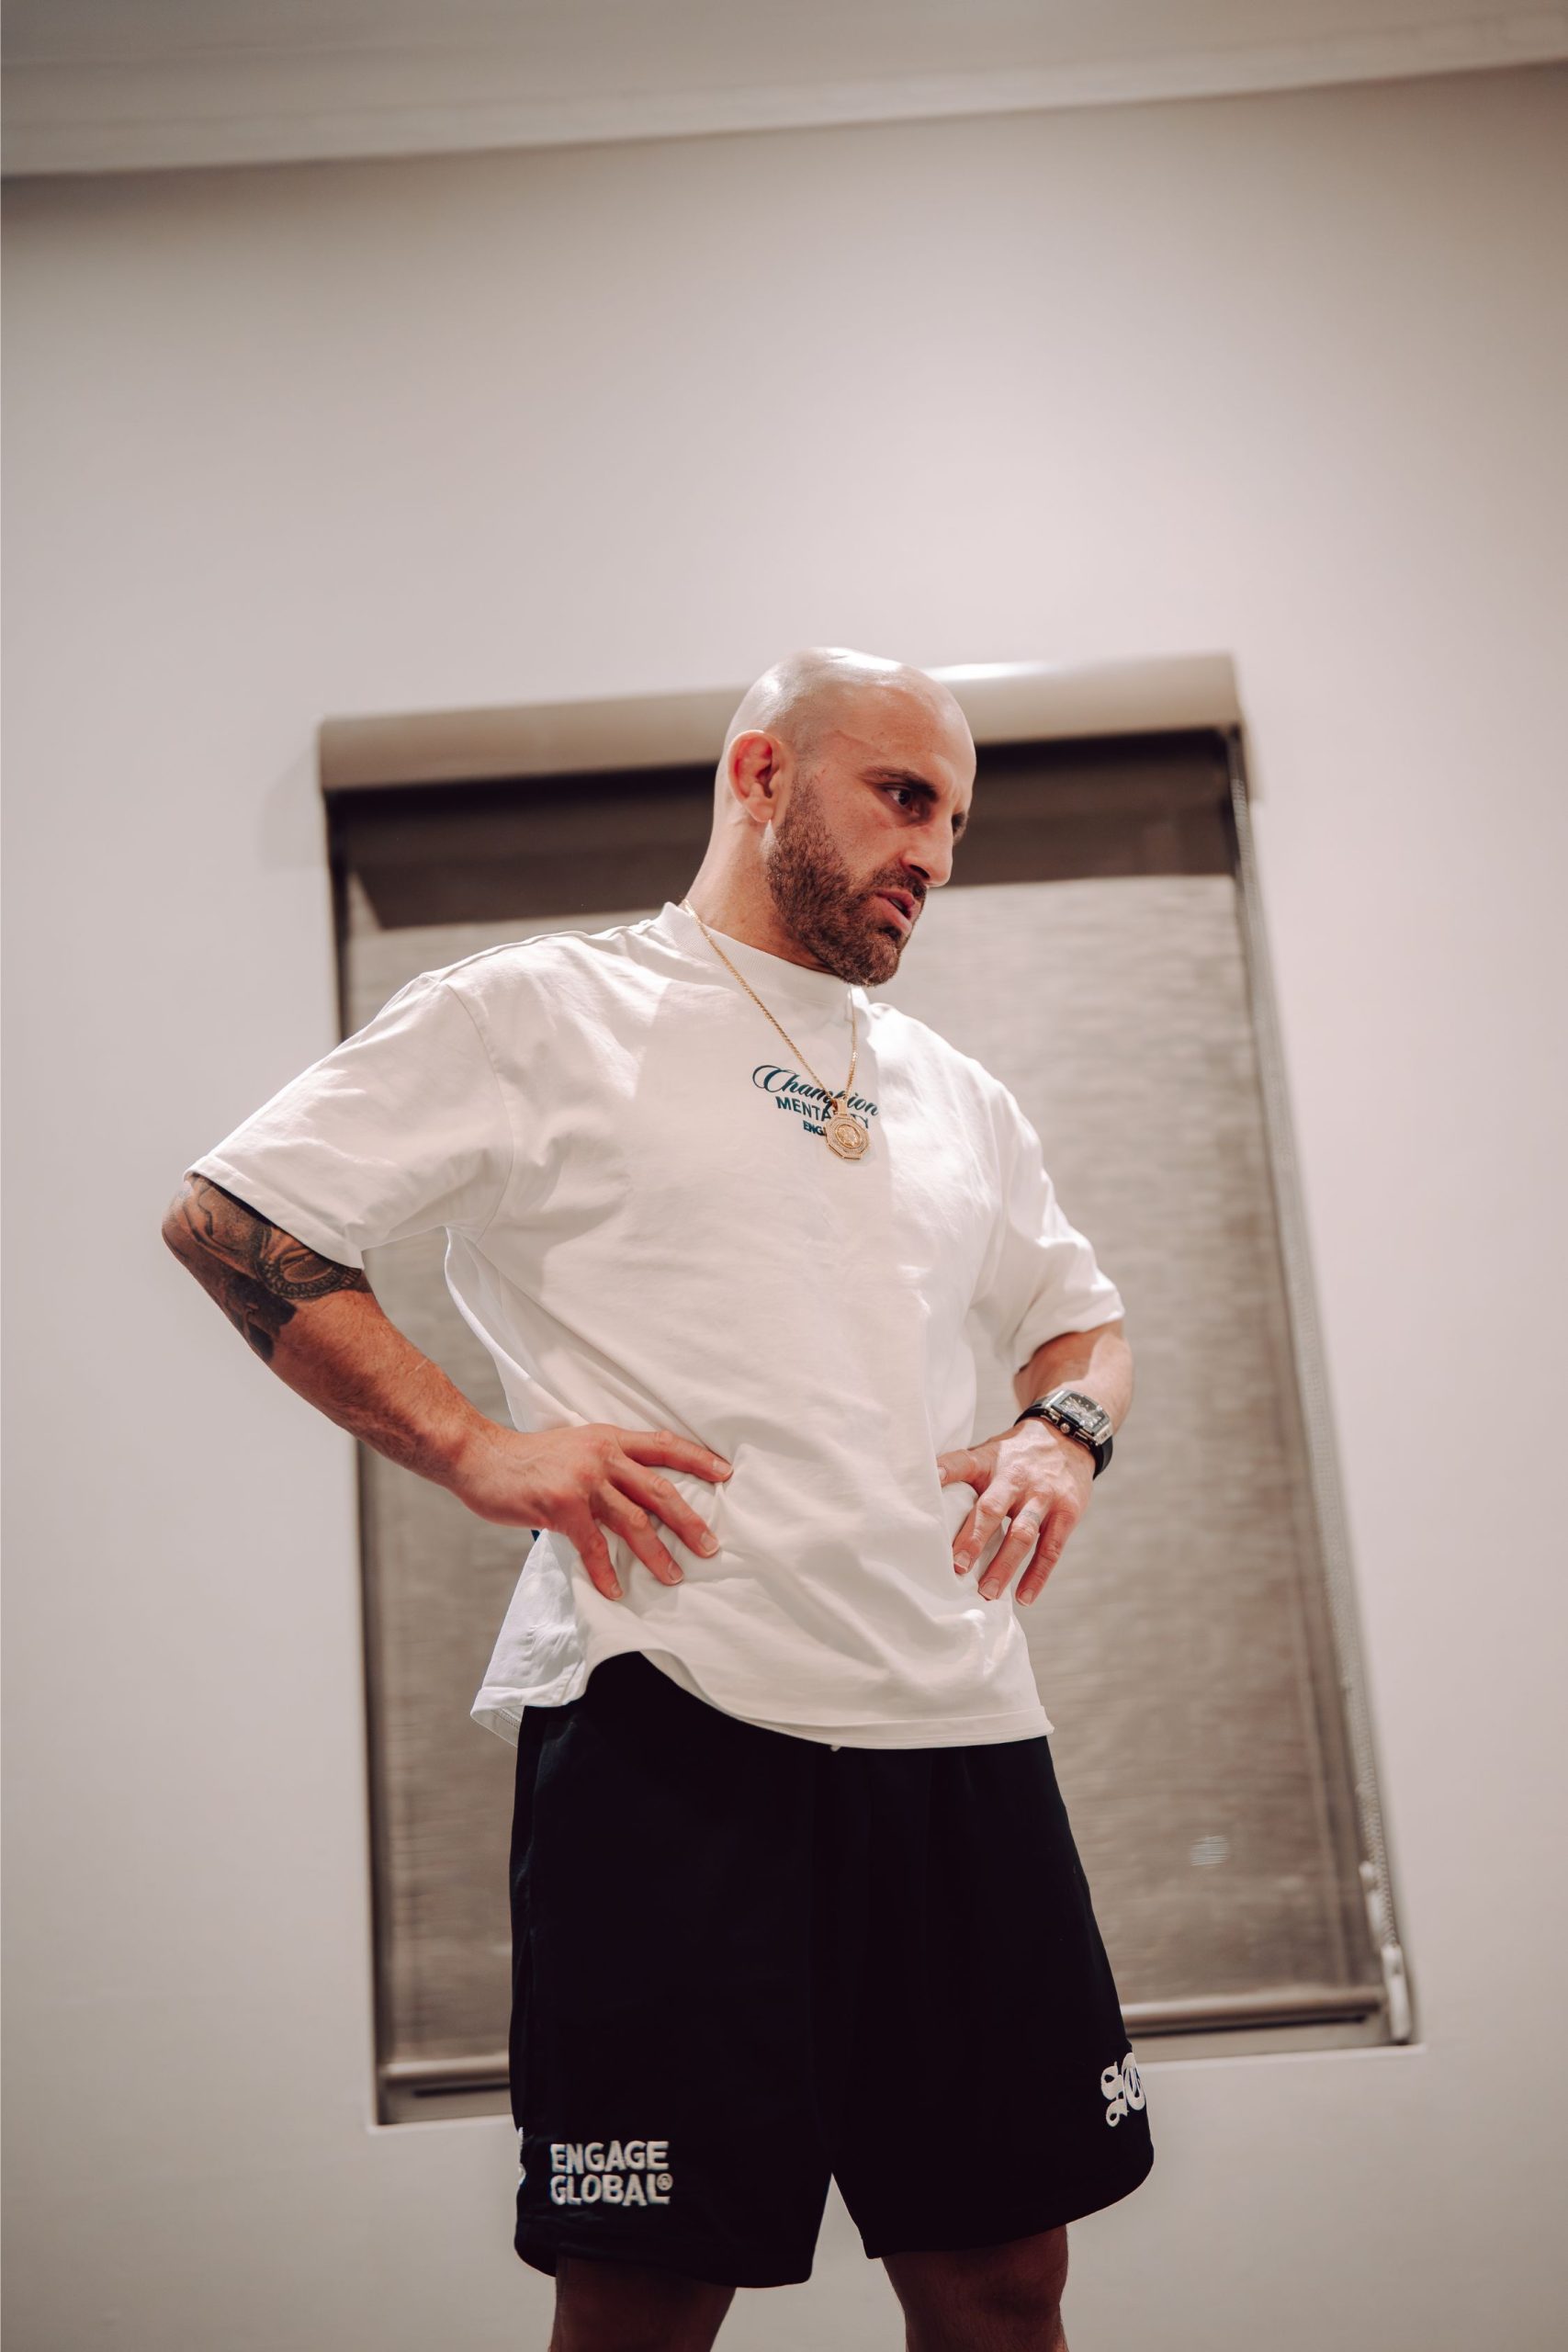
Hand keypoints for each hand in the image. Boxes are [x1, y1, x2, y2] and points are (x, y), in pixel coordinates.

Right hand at [446, 1420, 731, 1601]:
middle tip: (710, 1546)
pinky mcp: (562, 1506)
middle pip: (659, 1490)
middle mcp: (602, 1456)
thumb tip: (634, 1497)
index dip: (697, 1459)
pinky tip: (616, 1589)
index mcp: (609, 1439)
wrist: (480, 1457)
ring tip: (674, 1576)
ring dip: (657, 1554)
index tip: (726, 1473)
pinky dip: (606, 1571)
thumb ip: (605, 1465)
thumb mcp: (575, 1448)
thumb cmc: (527, 1459)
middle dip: (689, 1521)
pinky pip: (593, 1545)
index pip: (664, 1445)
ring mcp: (583, 1481)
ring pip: (634, 1521)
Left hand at [936, 1419, 1093, 1604]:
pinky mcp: (1067, 1512)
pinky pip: (1051, 1548)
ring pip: (1021, 1534)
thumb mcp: (989, 1453)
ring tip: (987, 1592)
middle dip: (973, 1539)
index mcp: (990, 1460)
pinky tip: (1024, 1597)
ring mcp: (1043, 1495)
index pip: (963, 1462)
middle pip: (992, 1509)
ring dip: (1004, 1566)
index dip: (945, 1471)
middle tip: (957, 1567)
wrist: (1067, 1438)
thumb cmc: (1015, 1457)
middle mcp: (1015, 1477)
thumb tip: (922, 1502)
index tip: (928, 1482)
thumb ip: (963, 1476)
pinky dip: (1037, 1575)